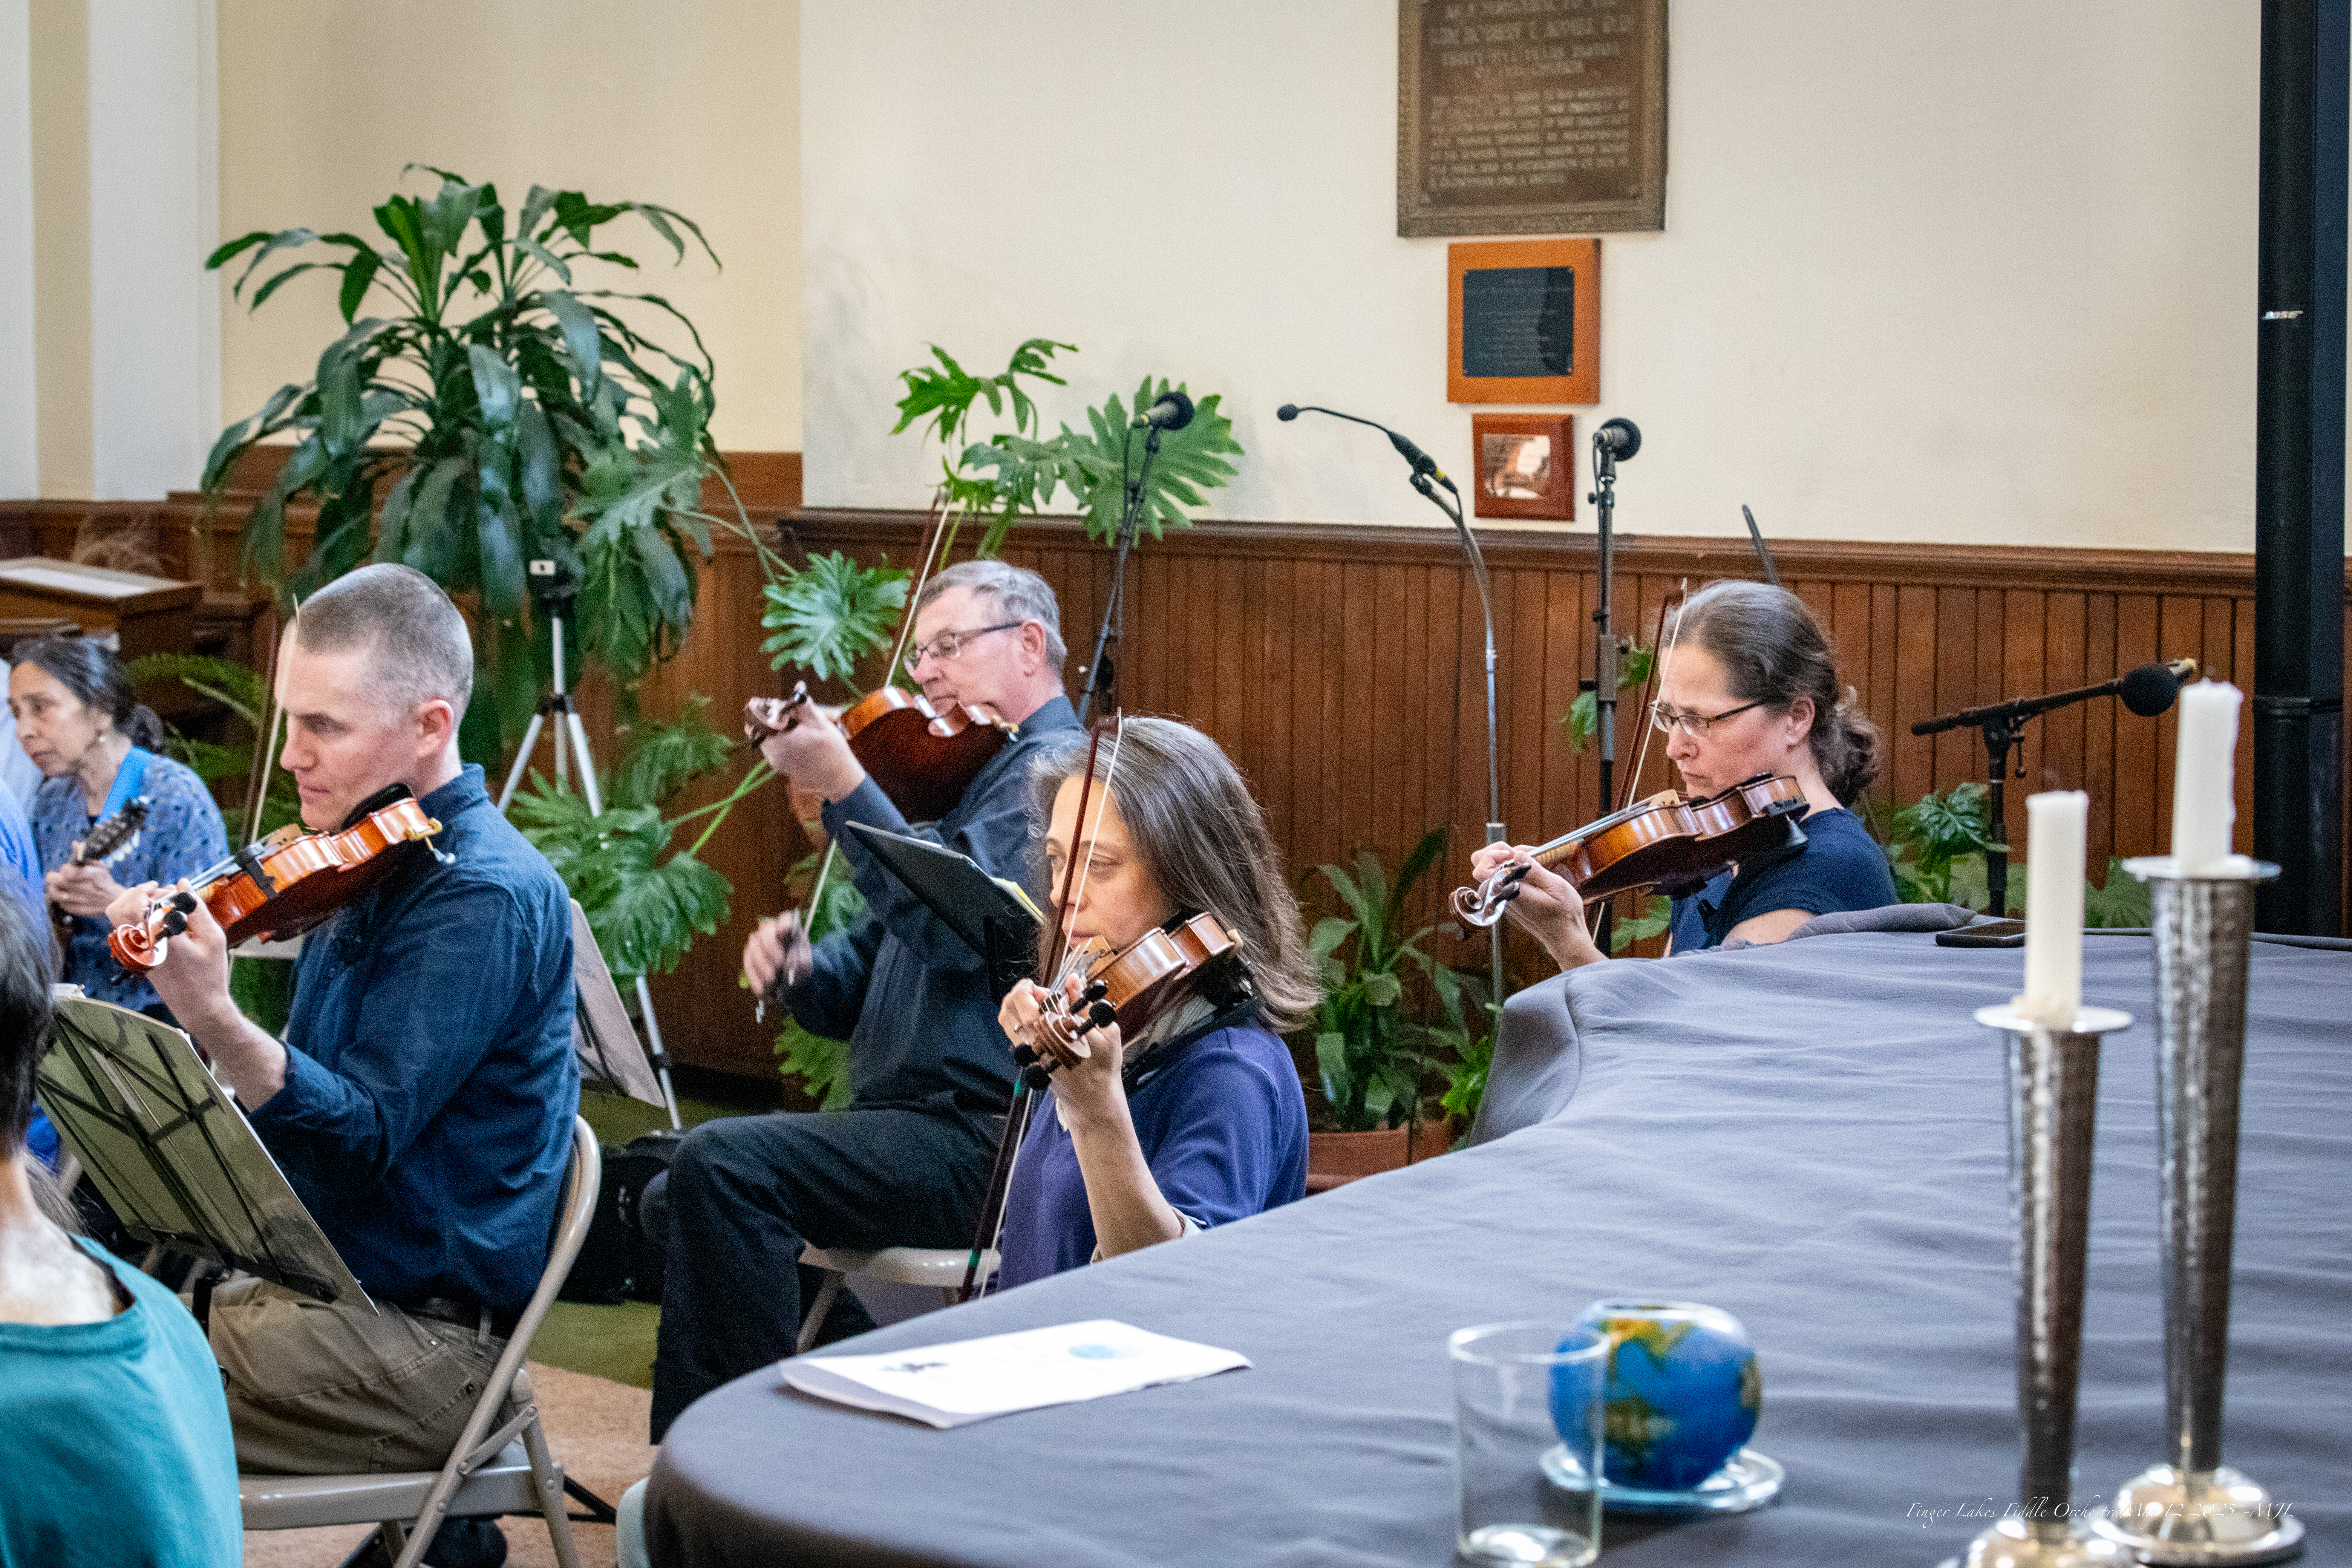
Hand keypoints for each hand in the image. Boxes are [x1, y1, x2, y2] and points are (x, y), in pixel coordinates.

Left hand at [46, 851, 124, 917]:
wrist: (114, 900)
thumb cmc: (104, 881)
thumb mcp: (98, 865)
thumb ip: (84, 856)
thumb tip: (75, 844)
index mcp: (88, 875)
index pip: (66, 870)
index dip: (64, 868)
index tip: (67, 869)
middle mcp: (82, 888)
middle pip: (55, 881)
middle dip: (53, 878)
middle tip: (56, 877)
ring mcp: (79, 900)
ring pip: (55, 894)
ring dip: (54, 889)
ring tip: (58, 887)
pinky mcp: (77, 909)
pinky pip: (62, 904)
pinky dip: (62, 900)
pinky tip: (67, 896)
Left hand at [103, 881, 237, 1031]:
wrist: (198, 1006)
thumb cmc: (209, 974)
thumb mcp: (213, 937)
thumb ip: (197, 908)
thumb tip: (183, 884)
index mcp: (158, 938)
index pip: (140, 903)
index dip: (155, 891)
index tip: (173, 890)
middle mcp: (140, 945)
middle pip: (120, 907)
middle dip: (141, 893)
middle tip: (163, 892)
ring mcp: (135, 952)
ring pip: (117, 917)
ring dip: (134, 903)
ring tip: (156, 902)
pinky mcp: (135, 956)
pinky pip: (125, 929)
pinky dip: (136, 917)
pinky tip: (158, 917)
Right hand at [744, 912, 814, 999]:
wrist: (793, 982)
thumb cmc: (800, 968)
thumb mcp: (805, 966)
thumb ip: (799, 962)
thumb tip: (788, 963)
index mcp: (789, 930)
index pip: (785, 918)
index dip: (783, 923)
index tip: (784, 932)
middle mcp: (771, 933)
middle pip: (765, 931)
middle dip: (771, 947)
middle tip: (780, 964)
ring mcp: (758, 944)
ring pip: (753, 947)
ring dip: (762, 964)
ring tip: (773, 980)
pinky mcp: (750, 958)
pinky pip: (748, 963)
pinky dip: (755, 977)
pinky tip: (764, 989)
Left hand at [750, 711, 865, 802]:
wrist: (839, 778)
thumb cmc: (831, 750)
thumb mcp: (819, 723)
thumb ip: (804, 705)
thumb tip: (798, 687)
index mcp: (779, 742)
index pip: (759, 720)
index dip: (766, 708)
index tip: (776, 702)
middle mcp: (773, 754)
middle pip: (762, 728)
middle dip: (772, 717)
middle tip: (789, 711)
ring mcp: (776, 762)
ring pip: (768, 737)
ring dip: (777, 727)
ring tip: (796, 724)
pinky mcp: (781, 766)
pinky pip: (774, 747)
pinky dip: (782, 738)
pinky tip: (797, 735)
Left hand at [999, 978, 1124, 1125]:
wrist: (1092, 1098)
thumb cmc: (1101, 1065)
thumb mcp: (1103, 1030)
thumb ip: (1083, 1003)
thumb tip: (1073, 979)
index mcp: (1051, 1030)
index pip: (1025, 999)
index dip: (1033, 988)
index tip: (1047, 989)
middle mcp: (1034, 1039)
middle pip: (1010, 1006)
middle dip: (1023, 992)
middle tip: (1041, 994)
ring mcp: (1028, 1051)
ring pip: (1006, 1020)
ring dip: (1017, 1005)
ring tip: (1037, 1005)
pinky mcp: (1027, 1060)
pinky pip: (1011, 1033)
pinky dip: (1017, 1020)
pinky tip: (1037, 1020)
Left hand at [1467, 843, 1601, 969]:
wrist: (1564, 936)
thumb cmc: (1564, 913)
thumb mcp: (1555, 887)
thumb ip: (1534, 870)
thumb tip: (1517, 854)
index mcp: (1509, 892)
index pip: (1481, 869)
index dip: (1494, 854)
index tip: (1514, 854)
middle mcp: (1502, 895)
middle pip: (1480, 865)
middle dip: (1497, 852)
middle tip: (1519, 854)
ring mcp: (1504, 897)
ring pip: (1492, 869)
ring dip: (1508, 859)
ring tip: (1532, 859)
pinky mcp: (1509, 898)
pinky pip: (1502, 878)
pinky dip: (1513, 868)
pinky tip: (1531, 869)